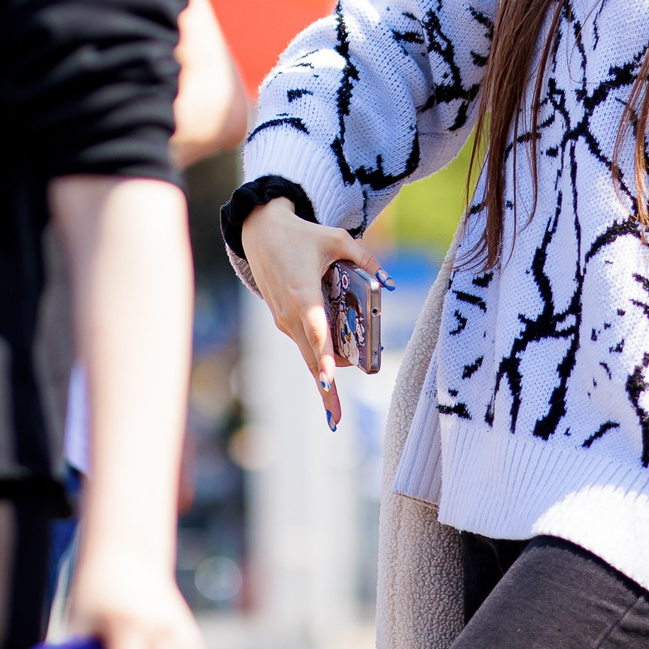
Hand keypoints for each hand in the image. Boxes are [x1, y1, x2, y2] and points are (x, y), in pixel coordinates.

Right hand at [241, 198, 382, 430]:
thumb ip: (365, 259)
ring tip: (336, 401)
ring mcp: (284, 319)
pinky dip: (317, 356)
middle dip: (324, 387)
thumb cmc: (301, 234)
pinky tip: (332, 367)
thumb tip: (388, 282)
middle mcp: (290, 313)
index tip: (327, 380)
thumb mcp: (337, 239)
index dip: (323, 357)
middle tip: (337, 415)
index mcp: (303, 294)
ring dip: (323, 372)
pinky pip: (303, 343)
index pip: (316, 331)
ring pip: (307, 354)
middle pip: (310, 357)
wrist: (260, 232)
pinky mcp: (283, 320)